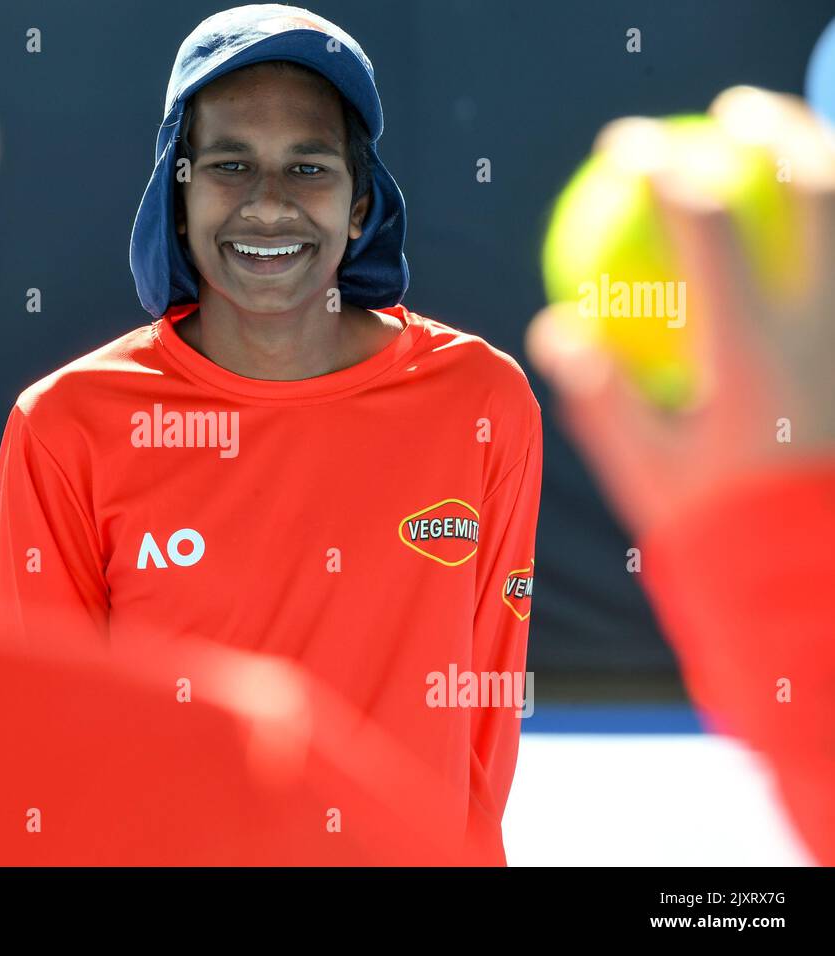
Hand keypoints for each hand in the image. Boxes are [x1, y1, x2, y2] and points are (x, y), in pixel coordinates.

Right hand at [526, 86, 834, 540]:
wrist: (805, 571)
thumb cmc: (715, 523)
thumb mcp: (643, 470)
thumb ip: (601, 397)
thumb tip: (556, 325)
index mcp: (754, 354)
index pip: (708, 228)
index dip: (662, 168)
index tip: (624, 144)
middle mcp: (824, 332)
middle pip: (815, 193)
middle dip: (772, 133)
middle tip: (729, 112)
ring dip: (823, 164)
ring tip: (785, 144)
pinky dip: (831, 230)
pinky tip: (811, 224)